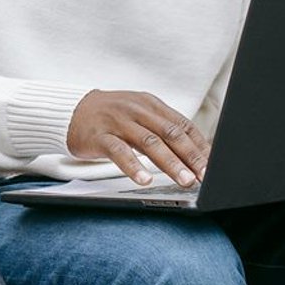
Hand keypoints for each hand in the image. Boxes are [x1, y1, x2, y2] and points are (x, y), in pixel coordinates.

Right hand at [66, 90, 209, 186]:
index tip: (212, 165)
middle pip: (170, 133)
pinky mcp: (100, 136)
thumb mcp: (139, 116)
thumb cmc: (110, 117)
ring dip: (170, 163)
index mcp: (151, 104)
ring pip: (149, 143)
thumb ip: (162, 130)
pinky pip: (119, 151)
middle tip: (204, 175)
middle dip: (191, 156)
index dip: (200, 146)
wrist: (71, 110)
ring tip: (184, 180)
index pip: (182, 125)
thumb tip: (193, 153)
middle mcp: (137, 110)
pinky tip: (144, 179)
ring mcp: (118, 122)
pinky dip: (134, 166)